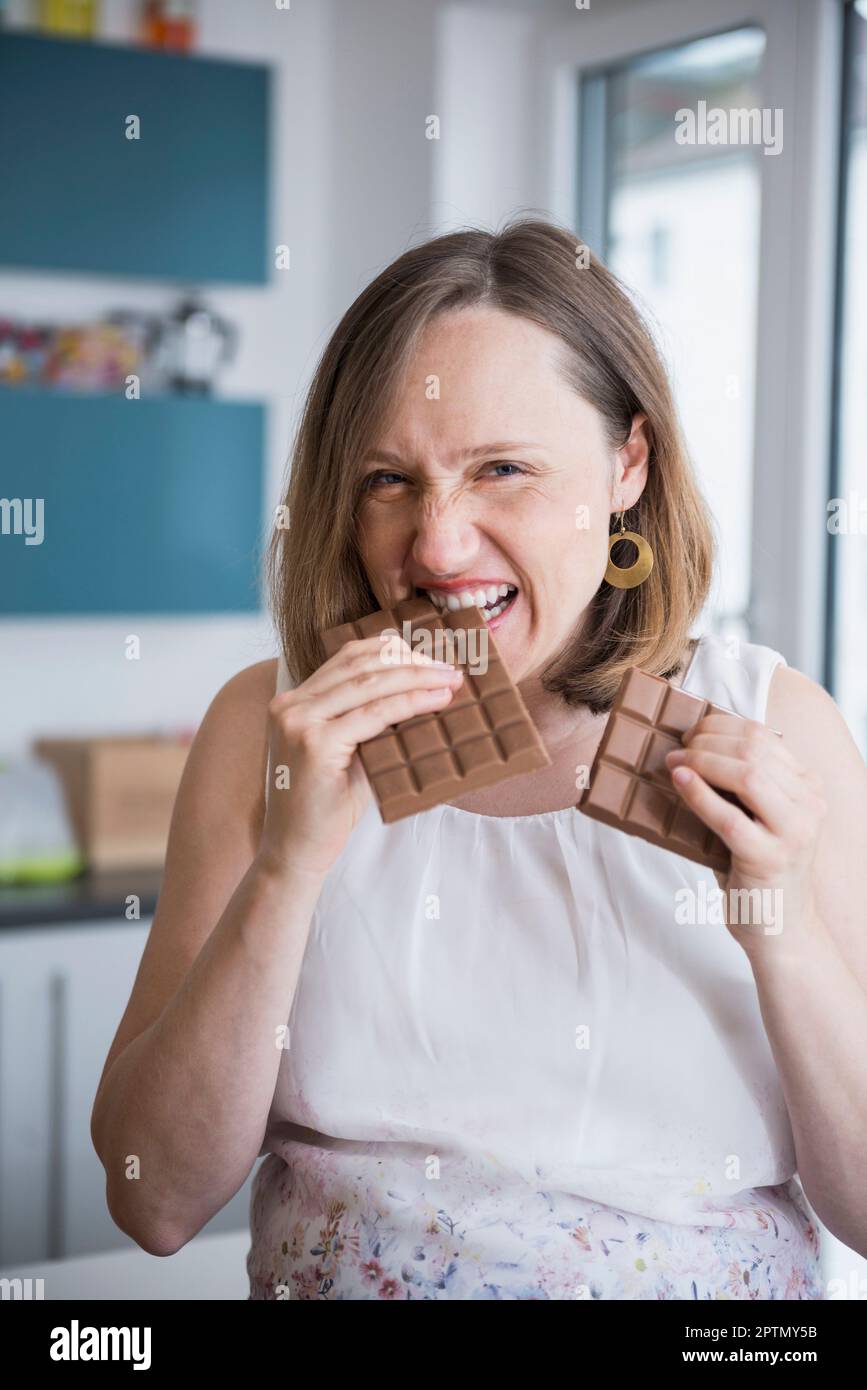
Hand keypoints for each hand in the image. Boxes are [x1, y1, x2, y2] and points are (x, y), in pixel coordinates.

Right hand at [257, 636, 462, 879]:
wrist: (296, 850)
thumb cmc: (326, 806)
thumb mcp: (346, 752)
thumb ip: (367, 719)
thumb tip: (420, 691)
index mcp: (293, 701)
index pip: (347, 659)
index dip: (391, 650)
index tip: (427, 654)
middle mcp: (290, 705)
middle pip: (360, 665)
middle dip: (410, 661)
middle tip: (448, 668)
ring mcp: (298, 722)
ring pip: (370, 685)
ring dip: (417, 678)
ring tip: (450, 681)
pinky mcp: (315, 745)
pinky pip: (374, 714)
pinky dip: (410, 703)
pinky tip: (436, 702)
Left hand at [664, 715, 828, 957]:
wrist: (779, 929)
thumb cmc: (758, 869)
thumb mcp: (760, 818)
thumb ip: (742, 785)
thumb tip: (691, 746)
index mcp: (809, 787)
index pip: (765, 737)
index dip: (723, 726)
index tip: (692, 731)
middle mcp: (810, 805)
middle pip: (755, 750)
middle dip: (708, 740)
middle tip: (677, 748)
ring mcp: (794, 833)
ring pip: (746, 775)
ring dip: (701, 762)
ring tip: (673, 763)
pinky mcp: (770, 859)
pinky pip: (729, 817)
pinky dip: (699, 794)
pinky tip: (679, 781)